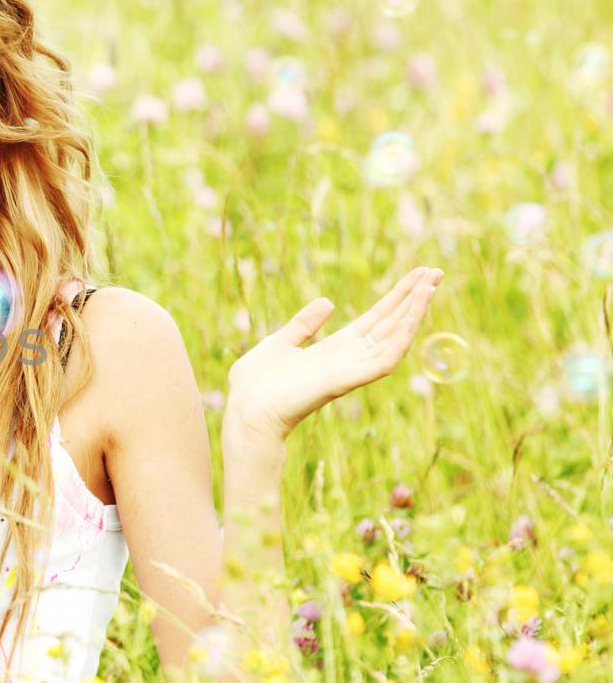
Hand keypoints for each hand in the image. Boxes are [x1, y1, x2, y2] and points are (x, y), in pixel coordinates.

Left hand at [225, 266, 444, 440]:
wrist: (246, 410)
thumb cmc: (258, 384)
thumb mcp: (281, 342)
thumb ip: (304, 324)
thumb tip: (327, 301)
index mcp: (335, 347)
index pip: (376, 317)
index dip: (397, 296)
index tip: (418, 274)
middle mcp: (350, 357)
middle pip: (391, 323)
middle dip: (414, 299)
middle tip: (436, 272)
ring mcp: (351, 370)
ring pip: (394, 339)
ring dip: (413, 314)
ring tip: (429, 287)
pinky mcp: (346, 380)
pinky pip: (382, 361)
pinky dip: (399, 341)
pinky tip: (410, 319)